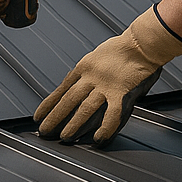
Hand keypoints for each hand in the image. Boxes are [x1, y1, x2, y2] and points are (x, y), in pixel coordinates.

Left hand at [34, 6, 181, 145]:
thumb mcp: (97, 55)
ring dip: (74, 124)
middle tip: (44, 131)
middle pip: (69, 100)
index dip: (49, 104)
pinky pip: (113, 114)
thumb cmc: (124, 48)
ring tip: (64, 137)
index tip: (38, 116)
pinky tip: (98, 139)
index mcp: (84, 67)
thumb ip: (88, 71)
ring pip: (86, 108)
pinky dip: (105, 128)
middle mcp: (92, 76)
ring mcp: (106, 85)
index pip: (62, 88)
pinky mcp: (123, 92)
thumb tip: (77, 84)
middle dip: (55, 117)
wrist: (143, 42)